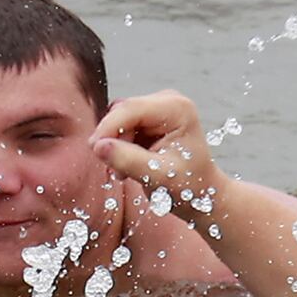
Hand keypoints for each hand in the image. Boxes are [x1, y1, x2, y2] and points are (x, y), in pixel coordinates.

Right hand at [90, 91, 219, 212]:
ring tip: (125, 173)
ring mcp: (159, 108)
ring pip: (119, 119)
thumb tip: (97, 146)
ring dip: (117, 145)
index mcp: (177, 109)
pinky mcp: (150, 118)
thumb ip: (128, 161)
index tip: (93, 149)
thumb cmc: (189, 189)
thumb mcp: (158, 178)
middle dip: (113, 139)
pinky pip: (122, 127)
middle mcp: (169, 101)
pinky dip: (121, 146)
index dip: (107, 128)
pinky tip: (129, 167)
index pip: (131, 109)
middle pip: (123, 112)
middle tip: (116, 172)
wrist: (203, 195)